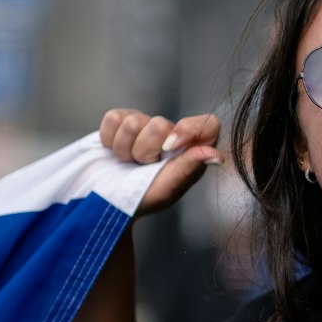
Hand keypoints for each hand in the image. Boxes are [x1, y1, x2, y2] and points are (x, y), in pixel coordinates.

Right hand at [99, 108, 221, 217]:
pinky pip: (114, 118)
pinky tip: (114, 152)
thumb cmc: (140, 199)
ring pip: (133, 121)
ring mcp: (147, 125)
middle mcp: (172, 135)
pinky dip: (109, 139)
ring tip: (127, 162)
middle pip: (160, 123)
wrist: (105, 202)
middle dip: (143, 151)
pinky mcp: (122, 120)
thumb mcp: (166, 190)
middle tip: (141, 167)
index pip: (207, 124)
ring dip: (124, 148)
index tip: (168, 147)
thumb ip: (189, 168)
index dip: (189, 129)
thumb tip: (216, 155)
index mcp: (190, 152)